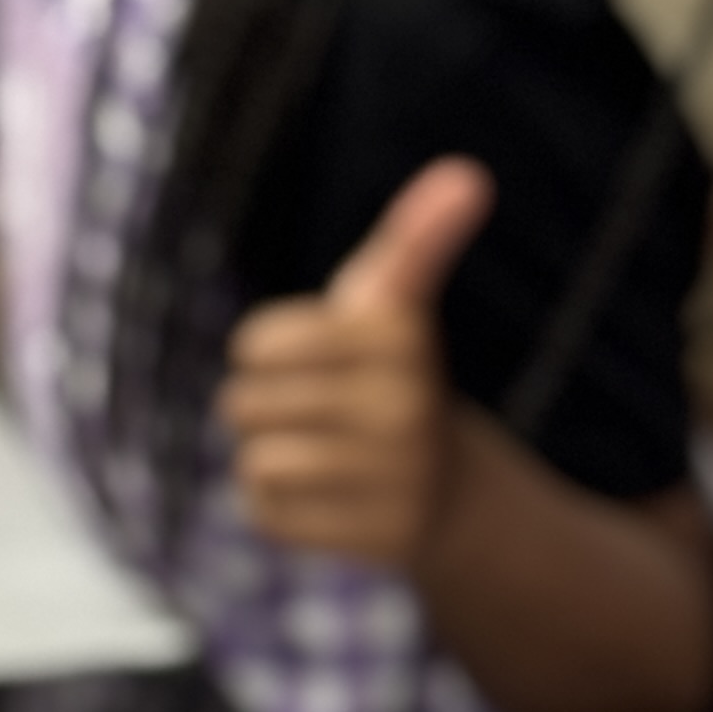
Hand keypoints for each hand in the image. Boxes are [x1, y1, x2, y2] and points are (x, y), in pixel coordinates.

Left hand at [216, 158, 494, 567]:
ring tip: (323, 455)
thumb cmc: (397, 381)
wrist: (454, 495)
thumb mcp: (397, 306)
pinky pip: (267, 514)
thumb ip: (414, 239)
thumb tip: (469, 174)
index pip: (254, 346)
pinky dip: (280, 507)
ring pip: (256, 461)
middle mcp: (403, 408)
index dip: (269, 352)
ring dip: (272, 459)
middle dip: (268, 406)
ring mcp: (391, 479)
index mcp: (399, 340)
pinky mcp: (370, 536)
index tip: (319, 358)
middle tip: (321, 412)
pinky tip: (325, 498)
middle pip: (244, 404)